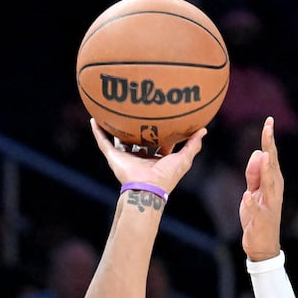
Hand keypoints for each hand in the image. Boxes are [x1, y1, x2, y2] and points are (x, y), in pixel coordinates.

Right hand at [90, 119, 206, 194]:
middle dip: (136, 127)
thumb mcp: (184, 159)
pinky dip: (98, 131)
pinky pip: (103, 142)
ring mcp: (125, 156)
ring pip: (118, 139)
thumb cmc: (166, 177)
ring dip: (114, 127)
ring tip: (111, 111)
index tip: (160, 116)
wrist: (147, 189)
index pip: (156, 142)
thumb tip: (203, 129)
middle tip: (136, 109)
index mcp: (155, 158)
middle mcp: (139, 157)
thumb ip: (193, 144)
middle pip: (137, 139)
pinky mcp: (114, 157)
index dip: (158, 130)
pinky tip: (94, 119)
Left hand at [239, 116, 283, 261]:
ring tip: (264, 154)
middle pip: (272, 165)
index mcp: (272, 181)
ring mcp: (269, 204)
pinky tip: (247, 195)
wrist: (262, 244)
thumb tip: (258, 153)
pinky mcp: (261, 219)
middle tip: (268, 128)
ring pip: (269, 184)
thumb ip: (255, 173)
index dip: (269, 139)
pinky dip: (252, 203)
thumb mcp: (254, 191)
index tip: (268, 121)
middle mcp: (274, 190)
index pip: (271, 156)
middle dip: (270, 146)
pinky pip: (256, 209)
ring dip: (267, 170)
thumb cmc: (258, 215)